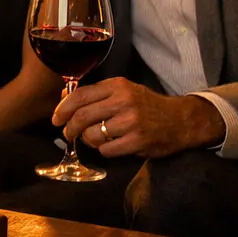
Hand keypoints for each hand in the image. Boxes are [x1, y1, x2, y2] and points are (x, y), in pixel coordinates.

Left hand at [53, 77, 226, 158]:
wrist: (181, 120)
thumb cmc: (147, 105)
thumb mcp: (123, 91)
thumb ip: (95, 94)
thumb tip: (62, 96)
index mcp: (117, 86)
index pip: (79, 96)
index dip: (62, 108)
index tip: (56, 118)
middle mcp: (123, 101)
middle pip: (82, 116)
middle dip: (69, 128)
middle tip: (67, 134)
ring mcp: (131, 122)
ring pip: (92, 135)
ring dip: (87, 140)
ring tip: (93, 139)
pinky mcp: (137, 141)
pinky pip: (107, 149)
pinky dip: (104, 150)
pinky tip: (112, 145)